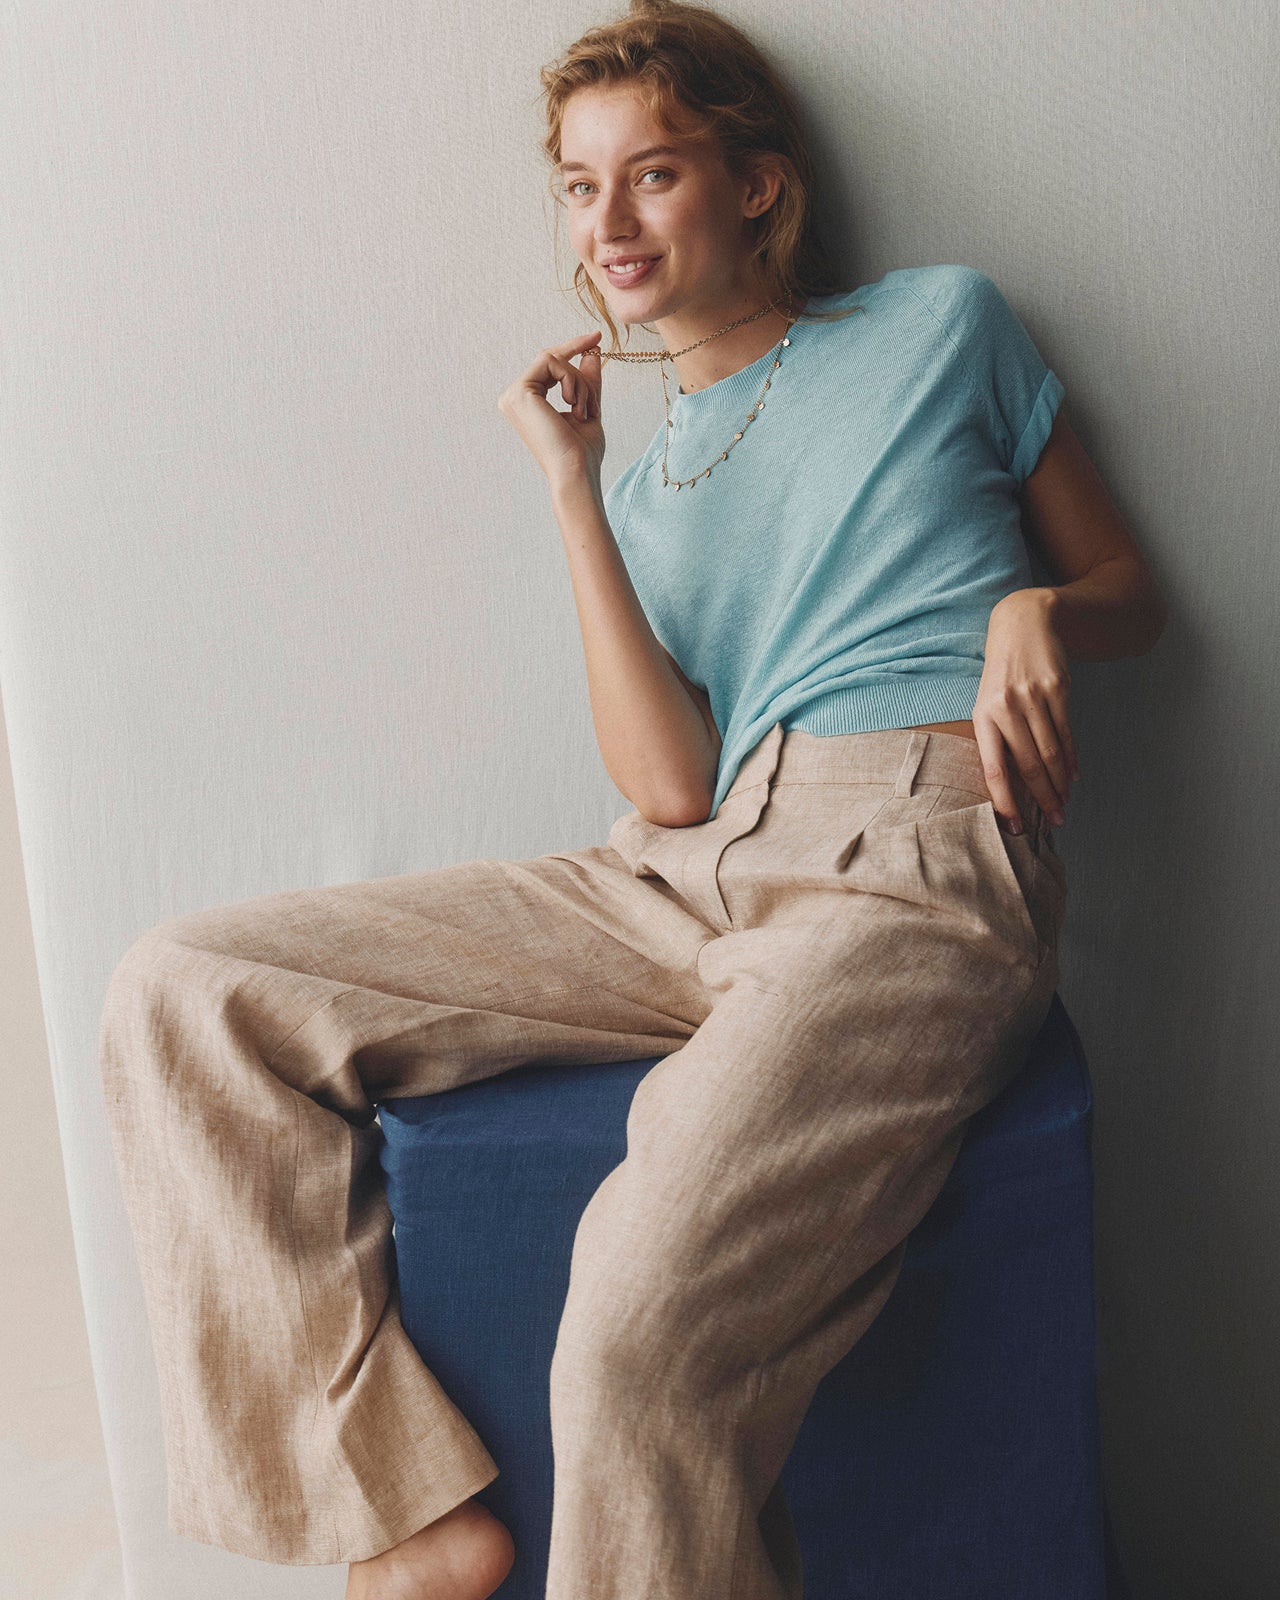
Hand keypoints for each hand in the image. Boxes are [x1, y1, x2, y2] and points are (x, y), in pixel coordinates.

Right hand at [497, 329, 605, 488]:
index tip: (596, 337)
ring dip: (579, 381)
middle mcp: (514, 398)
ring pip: (553, 359)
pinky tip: (574, 406)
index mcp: (526, 403)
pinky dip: (572, 381)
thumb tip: (592, 352)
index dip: (571, 347)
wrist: (576, 472)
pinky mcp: (519, 392)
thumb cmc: (582, 452)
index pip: (547, 365)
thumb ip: (587, 381)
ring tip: (584, 410)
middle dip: (578, 365)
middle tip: (597, 356)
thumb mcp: (588, 408)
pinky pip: (551, 363)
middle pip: (549, 357)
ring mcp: (513, 395)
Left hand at [973, 588, 1079, 834]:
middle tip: (1053, 822)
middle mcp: (1006, 709)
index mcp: (983, 716)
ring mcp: (1033, 698)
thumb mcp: (988, 702)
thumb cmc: (1001, 673)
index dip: (1006, 801)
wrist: (1023, 623)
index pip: (994, 769)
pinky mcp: (1058, 689)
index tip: (1015, 827)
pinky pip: (1066, 733)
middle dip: (1042, 799)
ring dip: (1059, 784)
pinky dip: (1071, 759)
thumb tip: (1012, 784)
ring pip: (1051, 753)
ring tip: (1063, 805)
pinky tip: (1073, 777)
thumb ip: (997, 738)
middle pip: (1029, 766)